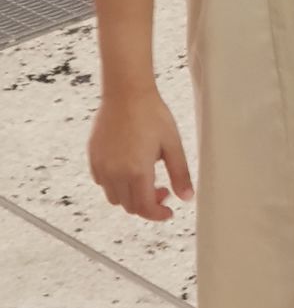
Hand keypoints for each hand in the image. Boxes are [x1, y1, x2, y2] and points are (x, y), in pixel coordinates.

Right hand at [87, 87, 193, 220]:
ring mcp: (102, 165)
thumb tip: (186, 196)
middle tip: (162, 190)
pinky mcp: (93, 157)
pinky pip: (102, 182)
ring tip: (144, 179)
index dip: (158, 215)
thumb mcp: (173, 144)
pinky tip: (127, 169)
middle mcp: (116, 173)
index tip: (167, 211)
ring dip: (130, 196)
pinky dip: (115, 184)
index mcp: (137, 171)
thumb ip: (180, 174)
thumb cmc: (149, 112)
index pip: (145, 209)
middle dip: (148, 205)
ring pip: (114, 197)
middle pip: (130, 207)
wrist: (127, 92)